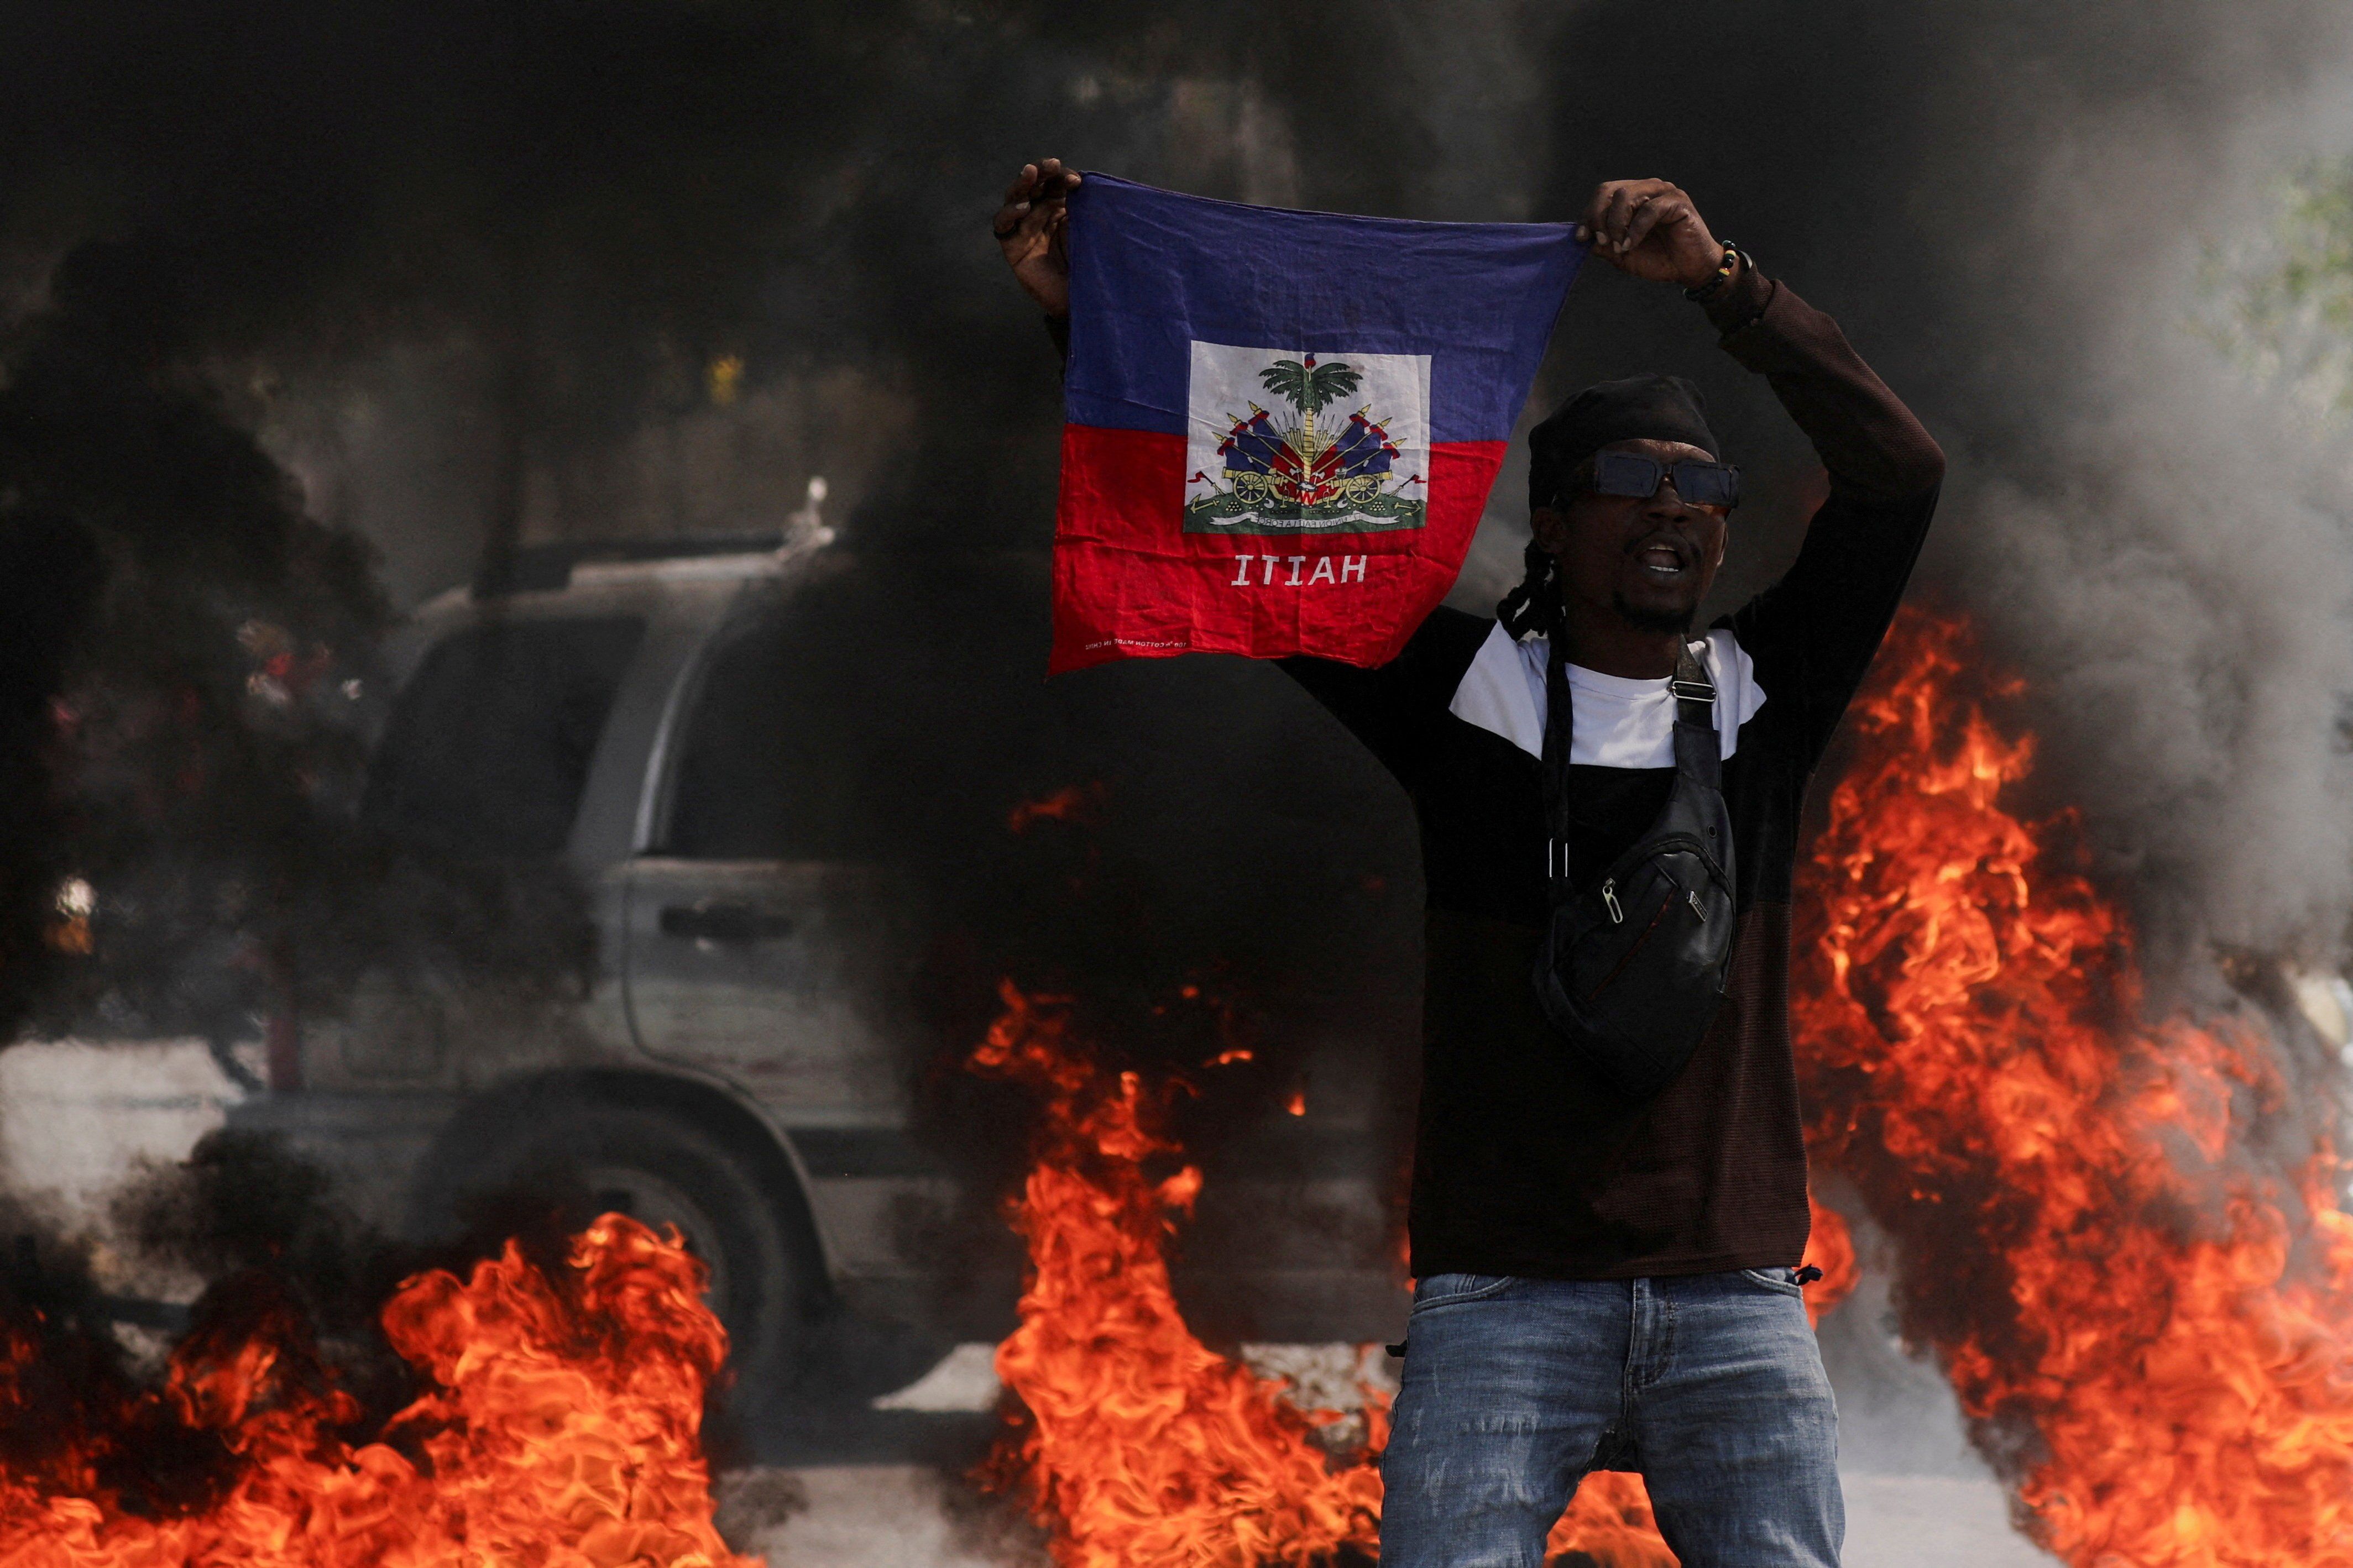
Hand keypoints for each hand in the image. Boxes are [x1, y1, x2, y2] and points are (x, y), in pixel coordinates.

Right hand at [995, 159, 1081, 316]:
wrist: (1086, 299)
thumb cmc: (1092, 263)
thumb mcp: (1090, 229)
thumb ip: (1083, 206)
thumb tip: (1079, 180)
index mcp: (1060, 208)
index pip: (1055, 183)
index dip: (1061, 177)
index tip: (1076, 181)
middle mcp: (1041, 215)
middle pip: (1033, 186)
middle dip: (1041, 173)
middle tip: (1052, 166)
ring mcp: (1025, 230)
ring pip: (1016, 199)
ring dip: (1022, 185)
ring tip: (1031, 173)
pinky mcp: (1013, 247)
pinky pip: (1002, 226)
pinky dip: (1008, 214)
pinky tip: (1021, 208)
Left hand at [1574, 179, 1724, 290]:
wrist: (1689, 270)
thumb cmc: (1659, 260)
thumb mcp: (1622, 254)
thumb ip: (1603, 244)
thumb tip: (1584, 237)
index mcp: (1633, 197)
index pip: (1603, 194)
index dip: (1588, 214)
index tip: (1581, 238)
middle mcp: (1647, 189)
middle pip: (1609, 190)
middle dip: (1598, 217)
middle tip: (1602, 241)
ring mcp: (1663, 192)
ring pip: (1625, 196)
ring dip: (1616, 224)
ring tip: (1620, 246)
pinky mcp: (1678, 201)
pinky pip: (1648, 210)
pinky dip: (1635, 230)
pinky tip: (1631, 245)